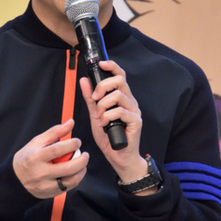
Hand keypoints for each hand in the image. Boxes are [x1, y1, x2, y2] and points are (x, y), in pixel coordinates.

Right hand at [13, 119, 88, 198]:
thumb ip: (55, 131)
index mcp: (35, 157)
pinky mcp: (50, 193)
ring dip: (81, 171)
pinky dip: (76, 179)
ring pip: (70, 181)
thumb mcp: (37, 142)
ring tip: (83, 164)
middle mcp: (40, 173)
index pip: (56, 150)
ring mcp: (45, 185)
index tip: (78, 142)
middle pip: (67, 168)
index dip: (71, 145)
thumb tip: (71, 122)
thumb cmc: (29, 156)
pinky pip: (68, 187)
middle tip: (86, 154)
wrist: (17, 179)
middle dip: (81, 161)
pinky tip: (76, 172)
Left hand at [80, 61, 149, 186]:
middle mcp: (130, 101)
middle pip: (120, 80)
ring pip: (118, 95)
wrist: (118, 157)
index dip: (111, 66)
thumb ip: (90, 98)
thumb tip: (84, 80)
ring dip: (103, 105)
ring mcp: (134, 111)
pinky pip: (121, 111)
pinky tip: (104, 124)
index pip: (120, 75)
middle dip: (103, 86)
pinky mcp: (136, 121)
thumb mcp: (95, 114)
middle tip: (94, 99)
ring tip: (98, 117)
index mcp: (122, 97)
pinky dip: (108, 116)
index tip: (100, 64)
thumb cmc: (109, 136)